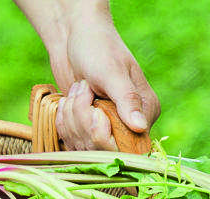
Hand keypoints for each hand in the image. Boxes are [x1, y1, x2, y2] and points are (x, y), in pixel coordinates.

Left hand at [50, 9, 158, 150]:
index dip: (103, 132)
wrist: (76, 38)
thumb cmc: (98, 48)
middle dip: (82, 121)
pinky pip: (72, 143)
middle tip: (81, 90)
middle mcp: (130, 126)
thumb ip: (127, 100)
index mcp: (147, 112)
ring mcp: (108, 130)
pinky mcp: (88, 131)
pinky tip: (67, 100)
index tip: (93, 106)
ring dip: (71, 118)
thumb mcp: (112, 73)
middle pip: (102, 149)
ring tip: (76, 89)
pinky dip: (63, 123)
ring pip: (83, 147)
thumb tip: (140, 127)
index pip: (127, 145)